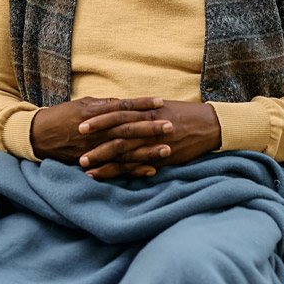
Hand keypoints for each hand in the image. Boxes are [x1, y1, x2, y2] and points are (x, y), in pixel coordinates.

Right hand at [30, 97, 175, 172]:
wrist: (39, 136)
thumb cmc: (62, 117)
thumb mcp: (82, 104)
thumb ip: (105, 105)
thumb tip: (125, 102)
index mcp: (95, 113)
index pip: (123, 107)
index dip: (142, 104)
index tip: (161, 102)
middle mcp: (96, 131)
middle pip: (128, 129)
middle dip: (150, 128)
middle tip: (171, 126)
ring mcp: (95, 149)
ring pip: (125, 150)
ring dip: (147, 151)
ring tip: (167, 150)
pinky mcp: (93, 164)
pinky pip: (116, 168)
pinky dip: (134, 170)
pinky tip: (151, 170)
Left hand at [77, 100, 222, 179]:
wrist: (209, 125)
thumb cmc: (183, 114)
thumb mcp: (160, 107)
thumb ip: (140, 110)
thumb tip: (120, 109)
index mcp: (146, 111)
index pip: (117, 114)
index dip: (98, 119)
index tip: (79, 124)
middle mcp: (148, 126)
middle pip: (116, 133)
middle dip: (95, 140)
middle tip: (74, 144)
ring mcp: (154, 143)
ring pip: (124, 151)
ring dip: (103, 158)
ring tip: (84, 165)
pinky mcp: (161, 157)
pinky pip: (137, 166)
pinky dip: (120, 171)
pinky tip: (106, 176)